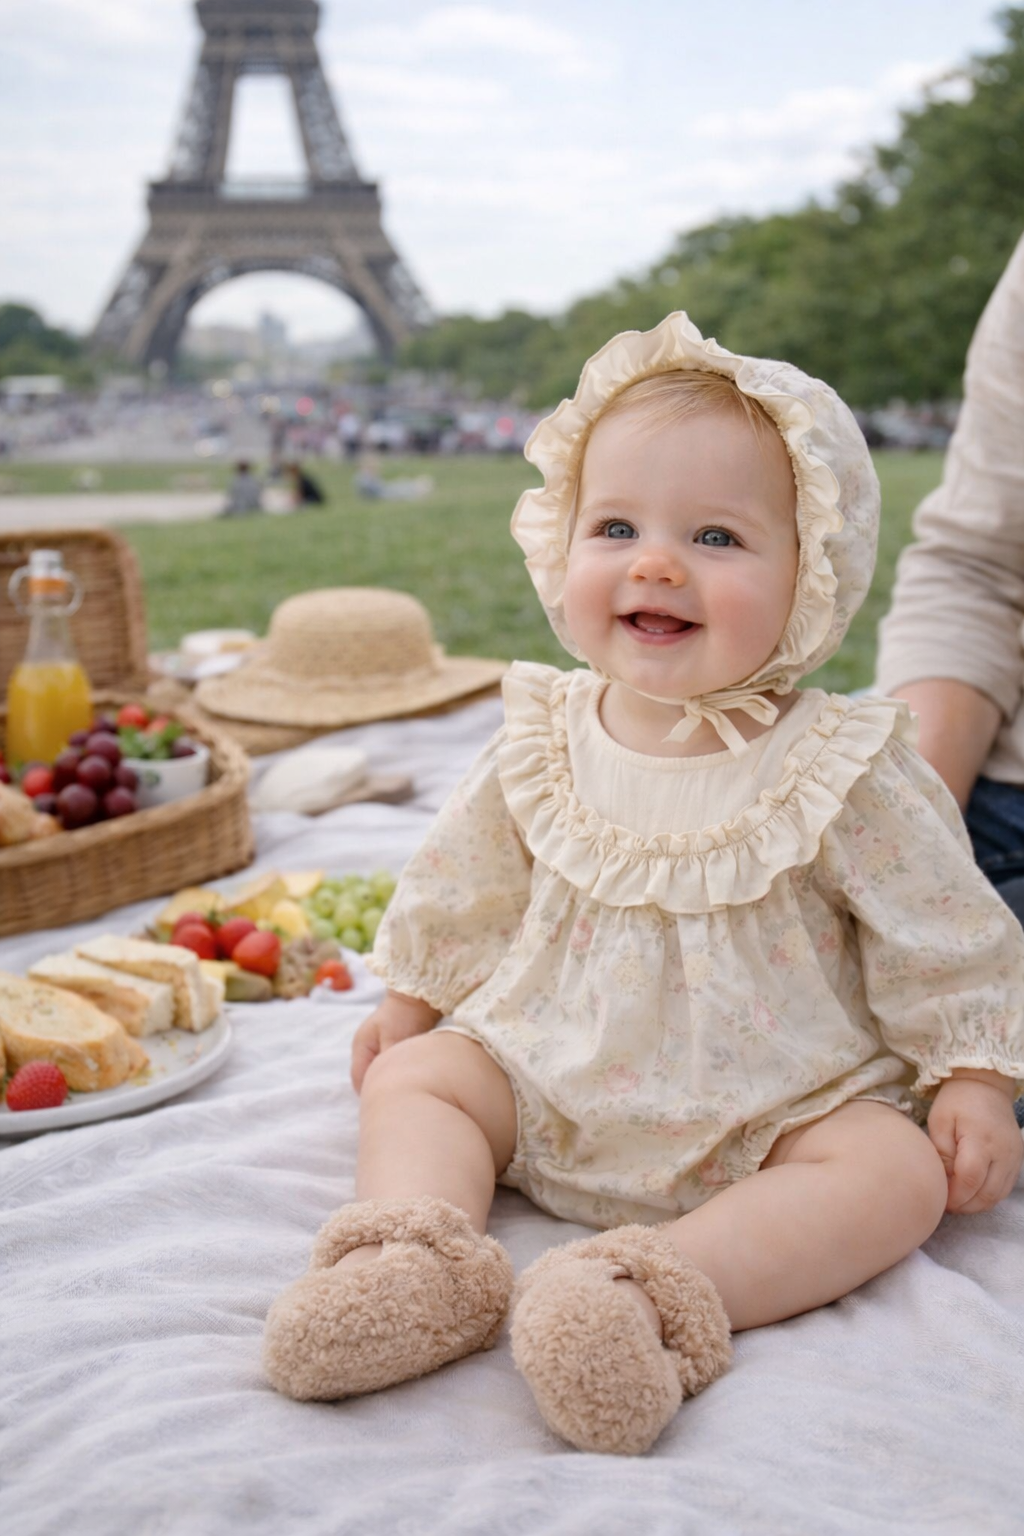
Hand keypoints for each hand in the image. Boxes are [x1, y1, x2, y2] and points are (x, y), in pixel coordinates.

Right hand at [350, 989, 440, 1092]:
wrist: (419, 998)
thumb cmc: (406, 1016)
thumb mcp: (395, 1039)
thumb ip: (387, 1061)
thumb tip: (384, 1082)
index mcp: (361, 1046)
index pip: (359, 1079)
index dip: (371, 1093)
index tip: (388, 1102)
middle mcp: (364, 1050)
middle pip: (365, 1079)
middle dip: (378, 1089)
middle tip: (397, 1099)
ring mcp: (374, 1050)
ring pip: (376, 1075)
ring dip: (386, 1082)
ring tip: (403, 1091)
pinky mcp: (386, 1050)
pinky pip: (386, 1069)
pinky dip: (393, 1075)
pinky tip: (407, 1081)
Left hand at [928, 1070, 1022, 1213]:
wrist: (986, 1084)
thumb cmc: (958, 1100)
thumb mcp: (940, 1121)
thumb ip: (942, 1153)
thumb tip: (945, 1180)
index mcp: (981, 1140)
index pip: (970, 1180)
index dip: (954, 1196)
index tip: (940, 1199)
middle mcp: (1003, 1153)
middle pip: (987, 1194)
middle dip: (964, 1205)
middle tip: (946, 1205)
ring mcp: (1014, 1158)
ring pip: (997, 1196)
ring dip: (976, 1204)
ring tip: (957, 1200)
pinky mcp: (1017, 1160)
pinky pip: (1004, 1188)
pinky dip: (987, 1196)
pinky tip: (971, 1193)